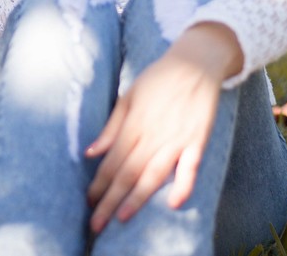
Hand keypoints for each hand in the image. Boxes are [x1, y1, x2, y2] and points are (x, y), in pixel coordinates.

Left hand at [85, 23, 241, 232]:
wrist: (195, 62)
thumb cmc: (158, 79)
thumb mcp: (128, 96)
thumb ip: (111, 127)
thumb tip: (91, 152)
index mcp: (133, 123)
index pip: (111, 160)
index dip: (99, 183)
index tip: (88, 202)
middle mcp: (152, 134)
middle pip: (127, 172)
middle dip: (110, 200)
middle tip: (97, 224)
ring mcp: (176, 138)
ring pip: (153, 174)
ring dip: (137, 198)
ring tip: (123, 218)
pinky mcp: (198, 140)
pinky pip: (190, 167)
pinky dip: (183, 185)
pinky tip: (173, 203)